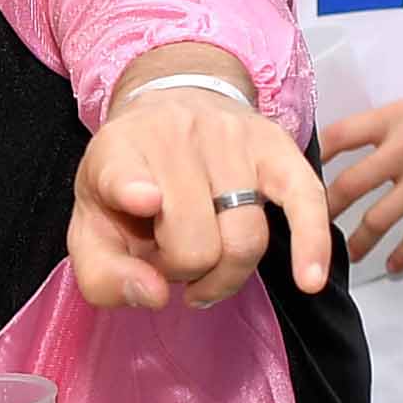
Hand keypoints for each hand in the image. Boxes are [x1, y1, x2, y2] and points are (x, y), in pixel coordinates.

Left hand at [72, 50, 332, 311]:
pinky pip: (305, 199)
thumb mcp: (91, 227)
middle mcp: (173, 136)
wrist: (170, 106)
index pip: (123, 174)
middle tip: (170, 259)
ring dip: (226, 272)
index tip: (146, 201)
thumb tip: (156, 296)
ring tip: (206, 265)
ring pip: (245, 238)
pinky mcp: (276, 146)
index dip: (133, 190)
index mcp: (115, 154)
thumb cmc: (129, 183)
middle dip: (183, 272)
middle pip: (194, 244)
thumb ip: (103, 275)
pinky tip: (309, 279)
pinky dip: (311, 242)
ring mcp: (229, 138)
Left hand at [320, 87, 402, 272]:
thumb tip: (350, 151)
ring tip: (347, 254)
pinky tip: (393, 265)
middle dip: (324, 211)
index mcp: (393, 121)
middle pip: (348, 185)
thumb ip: (384, 129)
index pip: (337, 137)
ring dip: (357, 242)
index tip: (296, 176)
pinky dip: (401, 256)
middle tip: (310, 227)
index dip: (312, 158)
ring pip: (377, 219)